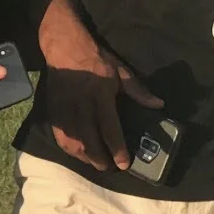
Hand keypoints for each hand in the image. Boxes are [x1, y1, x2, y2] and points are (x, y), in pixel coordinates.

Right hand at [39, 7, 160, 172]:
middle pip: (89, 141)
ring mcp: (65, 110)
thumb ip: (139, 91)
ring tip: (97, 164)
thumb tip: (159, 105)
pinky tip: (79, 154)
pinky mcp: (54, 111)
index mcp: (100, 95)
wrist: (63, 45)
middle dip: (101, 159)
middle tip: (111, 168)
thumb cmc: (95, 58)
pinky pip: (60, 137)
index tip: (124, 164)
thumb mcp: (120, 71)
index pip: (109, 128)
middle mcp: (81, 105)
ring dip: (85, 158)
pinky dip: (70, 150)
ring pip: (73, 143)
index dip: (117, 149)